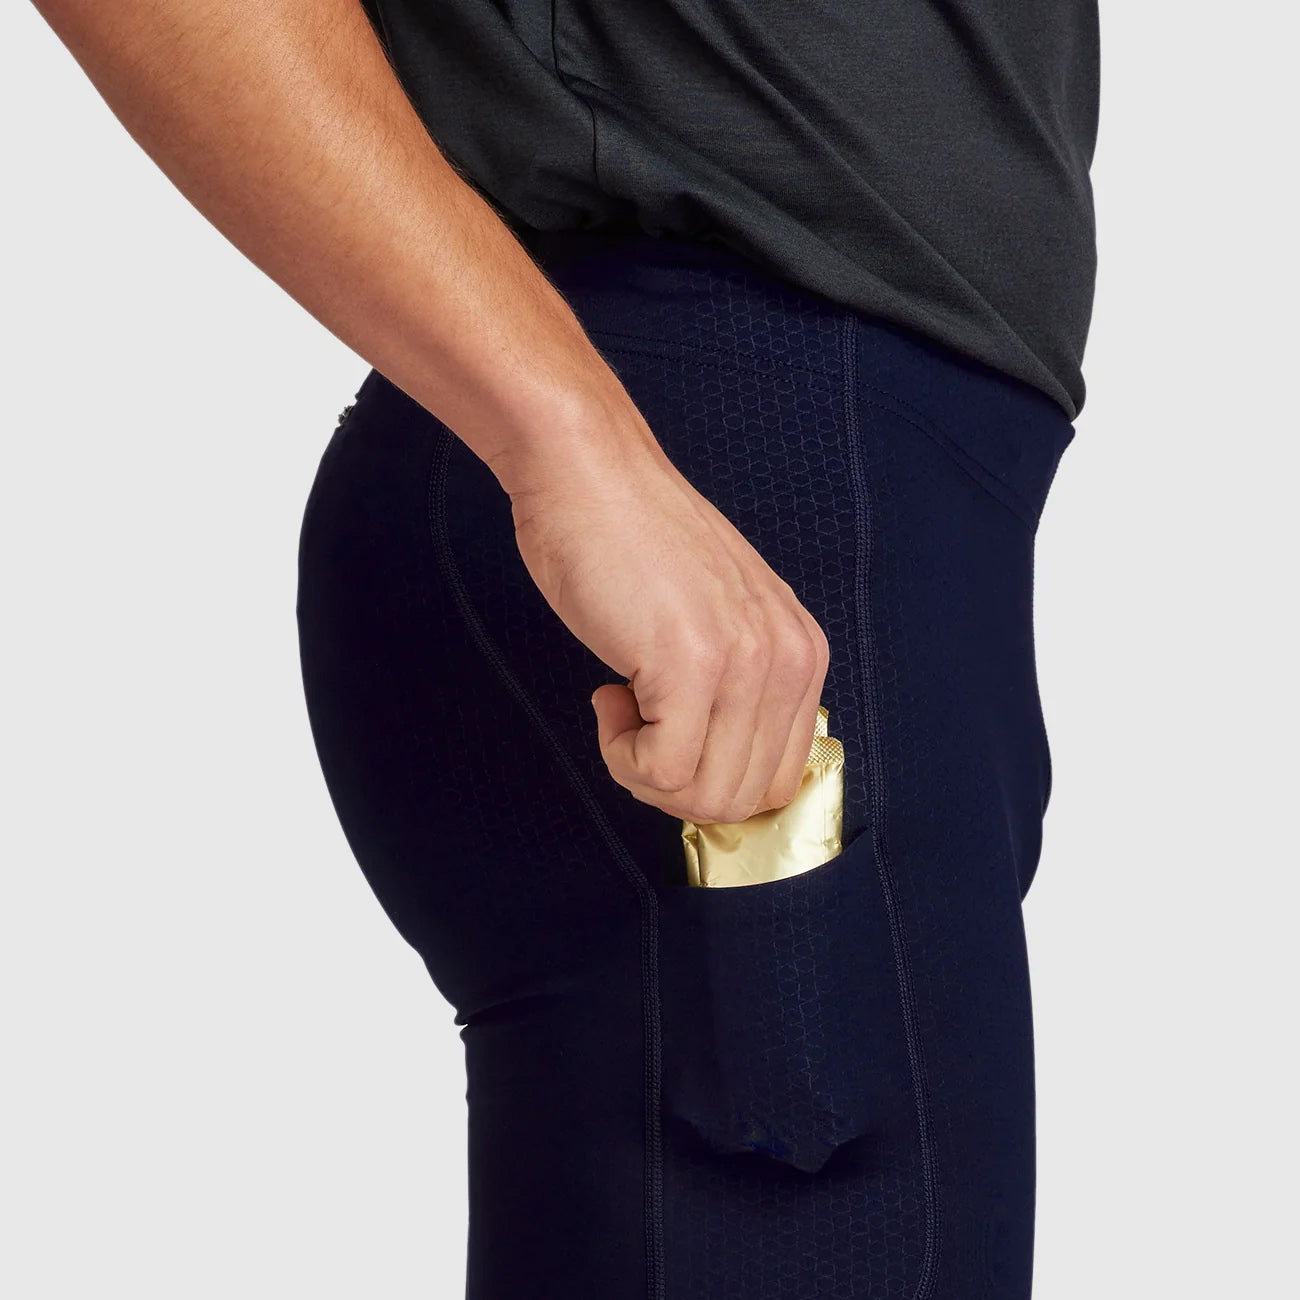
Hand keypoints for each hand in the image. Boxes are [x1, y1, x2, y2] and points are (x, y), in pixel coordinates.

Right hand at [504, 402, 829, 825]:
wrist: (585, 472)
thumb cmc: (629, 540)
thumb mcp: (717, 619)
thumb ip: (738, 686)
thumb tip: (717, 769)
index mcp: (803, 652)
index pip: (778, 778)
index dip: (709, 779)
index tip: (665, 733)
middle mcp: (790, 660)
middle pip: (744, 799)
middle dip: (674, 785)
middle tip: (635, 726)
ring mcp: (745, 664)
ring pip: (704, 796)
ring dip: (644, 771)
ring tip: (622, 706)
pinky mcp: (690, 666)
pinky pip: (660, 771)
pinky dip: (620, 755)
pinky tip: (608, 695)